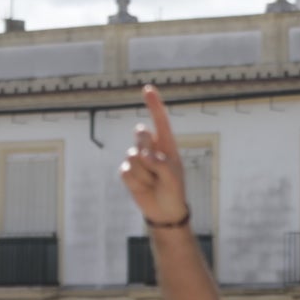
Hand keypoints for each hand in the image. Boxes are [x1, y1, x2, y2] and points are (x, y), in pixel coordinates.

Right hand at [121, 85, 192, 224]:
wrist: (164, 211)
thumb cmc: (174, 191)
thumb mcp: (173, 179)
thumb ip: (162, 164)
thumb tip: (145, 156)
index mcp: (167, 145)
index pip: (160, 121)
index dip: (154, 104)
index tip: (148, 89)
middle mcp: (151, 148)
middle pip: (141, 134)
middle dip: (147, 148)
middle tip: (156, 167)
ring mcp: (137, 159)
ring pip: (132, 157)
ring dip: (145, 174)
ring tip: (154, 183)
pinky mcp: (127, 171)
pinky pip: (125, 172)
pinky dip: (136, 182)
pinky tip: (144, 188)